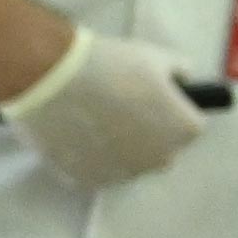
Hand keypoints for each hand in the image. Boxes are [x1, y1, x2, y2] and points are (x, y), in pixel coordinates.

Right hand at [0, 29, 206, 189]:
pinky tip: (76, 134)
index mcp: (184, 130)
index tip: (148, 95)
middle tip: (119, 107)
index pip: (189, 123)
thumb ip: (179, 73)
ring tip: (93, 120)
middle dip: (147, 133)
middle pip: (160, 148)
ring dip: (119, 147)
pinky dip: (90, 157)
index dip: (169, 108)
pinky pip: (97, 171)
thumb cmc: (108, 64)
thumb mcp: (154, 56)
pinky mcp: (87, 181)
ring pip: (128, 163)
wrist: (49, 79)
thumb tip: (181, 83)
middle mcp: (160, 160)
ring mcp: (123, 174)